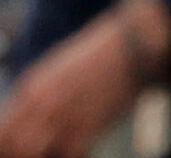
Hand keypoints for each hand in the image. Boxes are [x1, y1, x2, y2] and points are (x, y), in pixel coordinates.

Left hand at [0, 0, 169, 157]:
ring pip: (34, 152)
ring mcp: (67, 116)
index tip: (14, 146)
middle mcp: (45, 104)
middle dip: (19, 151)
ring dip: (40, 154)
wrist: (134, 46)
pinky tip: (75, 147)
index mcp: (32, 87)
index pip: (3, 129)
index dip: (7, 142)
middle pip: (14, 145)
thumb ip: (36, 92)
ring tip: (52, 149)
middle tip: (34, 150)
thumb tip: (22, 114)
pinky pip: (68, 154)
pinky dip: (68, 154)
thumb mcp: (57, 66)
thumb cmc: (97, 53)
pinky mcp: (91, 126)